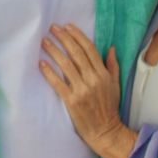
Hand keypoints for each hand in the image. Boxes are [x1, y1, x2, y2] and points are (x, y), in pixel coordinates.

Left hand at [39, 24, 136, 157]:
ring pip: (66, 65)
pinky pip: (58, 83)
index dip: (77, 36)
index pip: (89, 49)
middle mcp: (93, 79)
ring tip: (44, 41)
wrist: (104, 131)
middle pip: (76, 53)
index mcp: (103, 74)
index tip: (67, 26)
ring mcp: (82, 90)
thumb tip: (110, 48)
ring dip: (54, 51)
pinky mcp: (72, 101)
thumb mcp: (115, 85)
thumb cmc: (109, 108)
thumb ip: (112, 66)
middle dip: (63, 38)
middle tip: (52, 28)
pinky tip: (41, 63)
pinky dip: (49, 72)